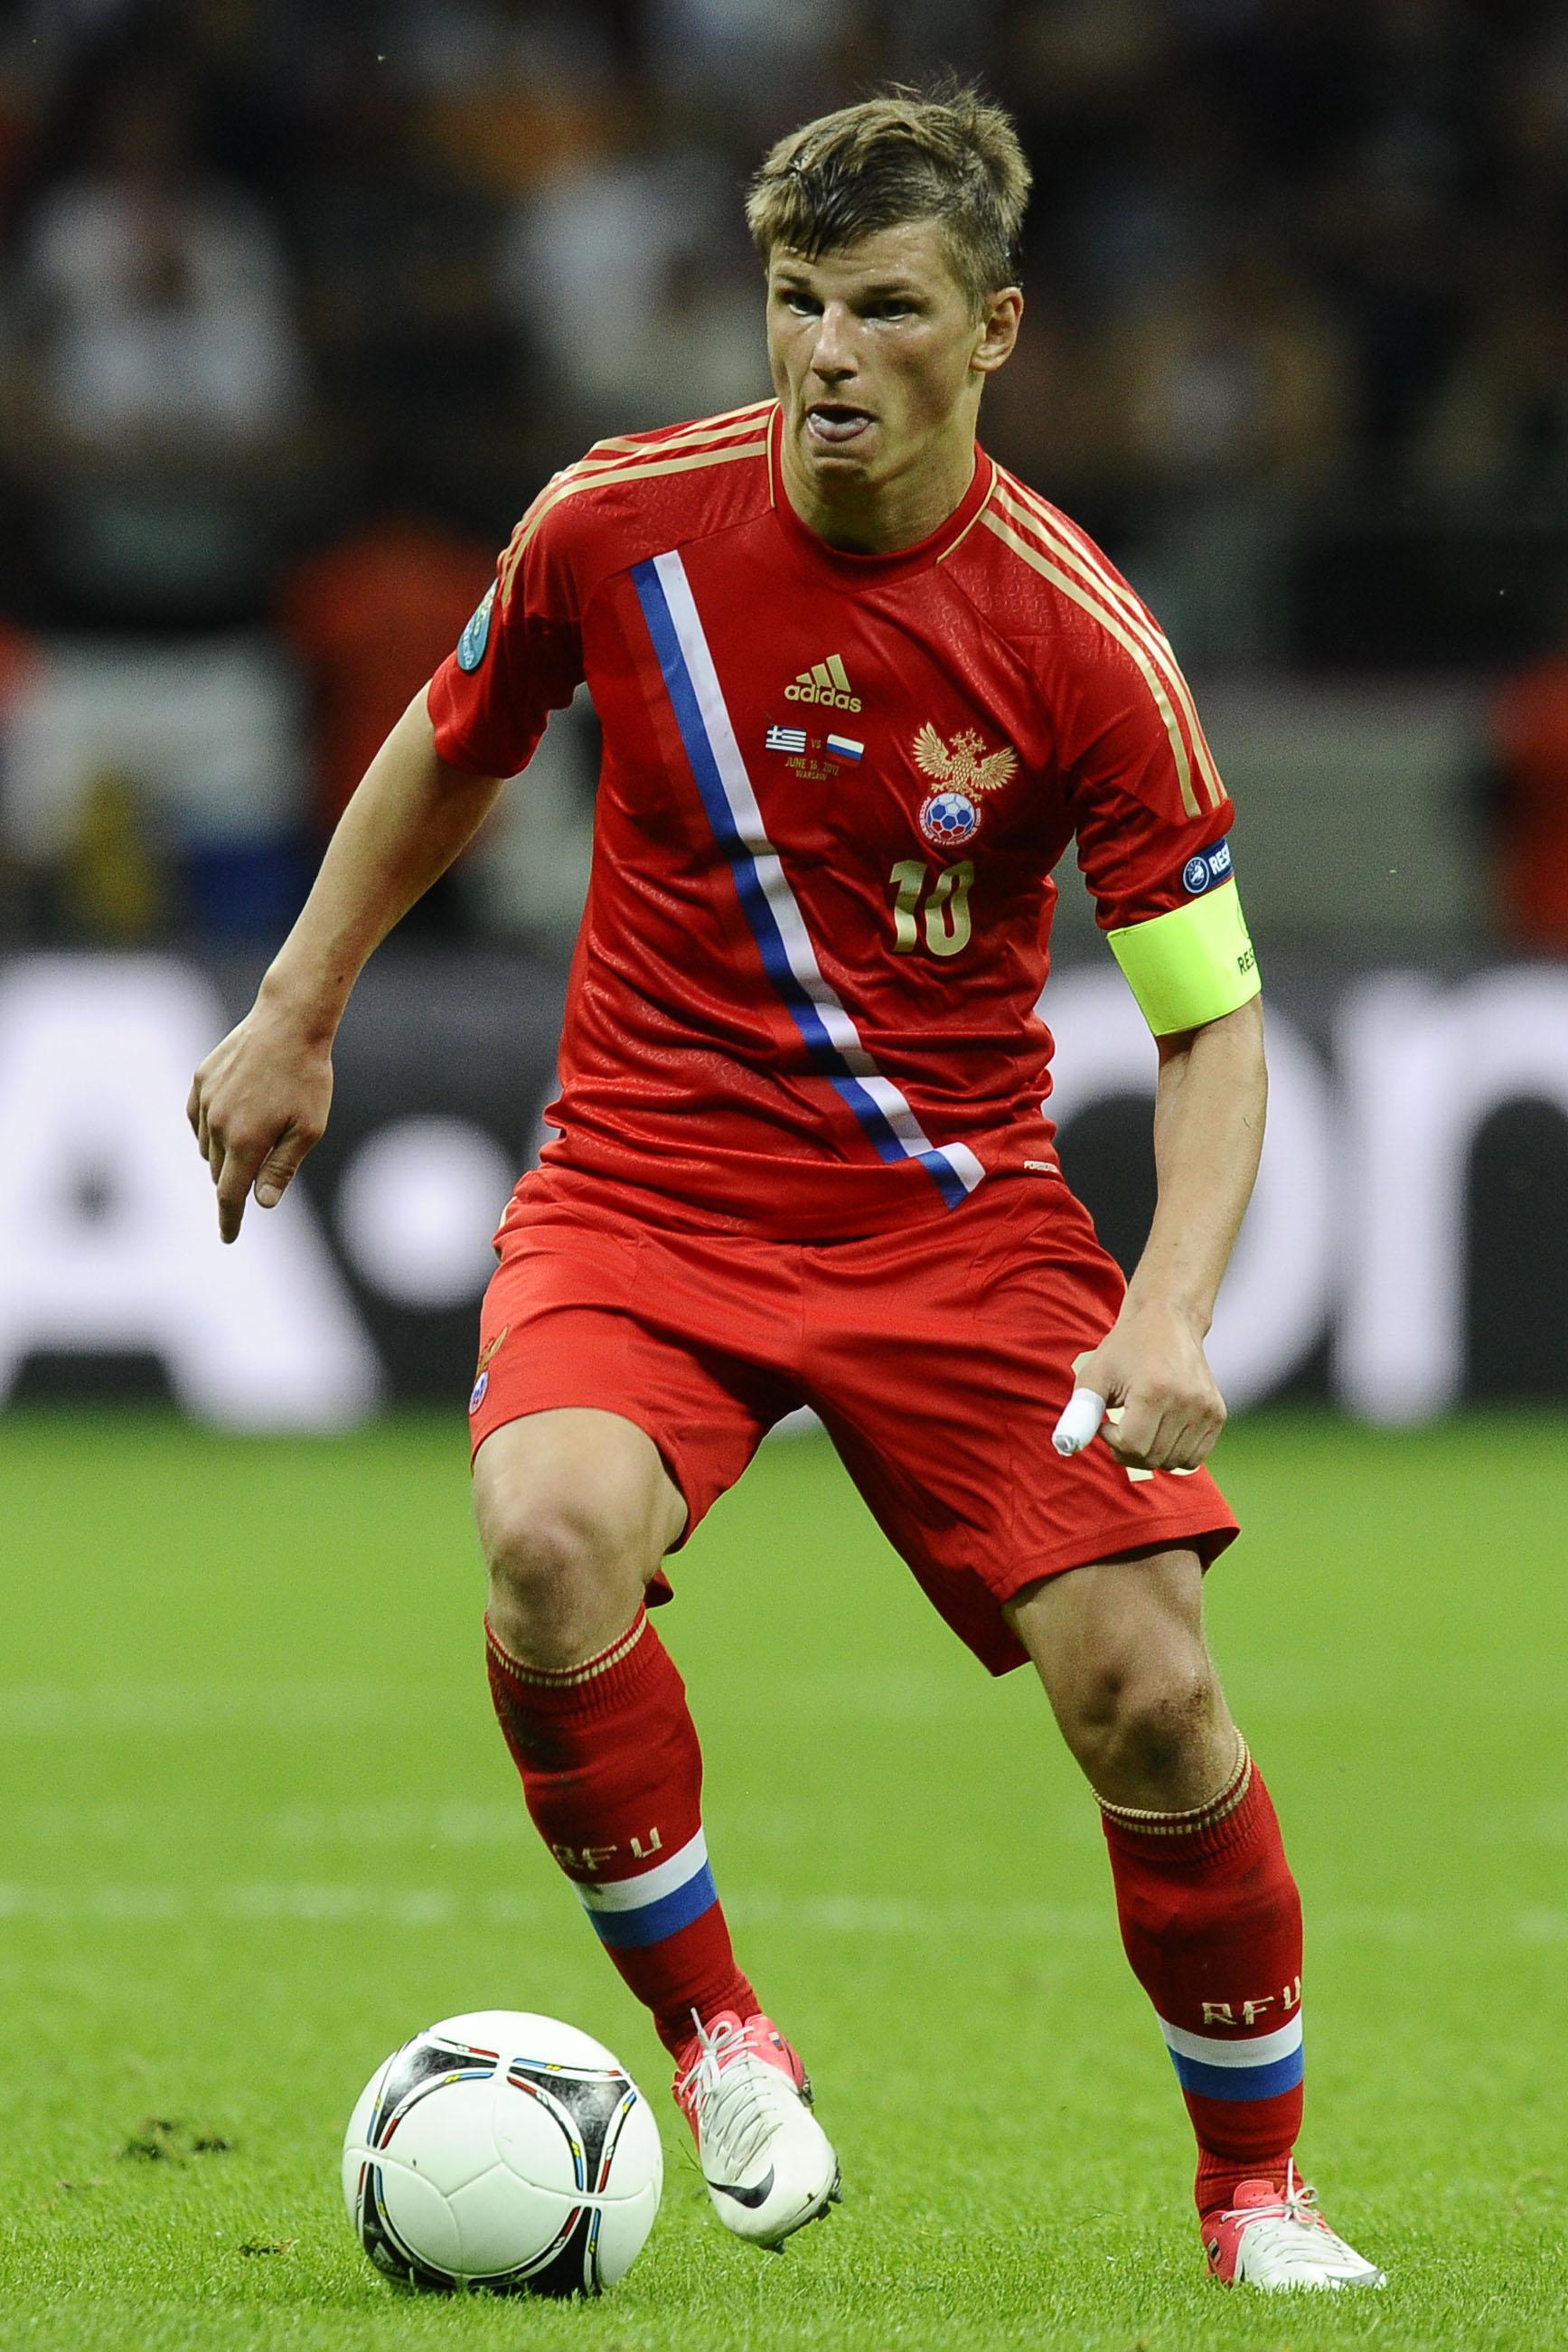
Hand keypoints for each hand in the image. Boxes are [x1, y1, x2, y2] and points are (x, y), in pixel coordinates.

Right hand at [186, 1000, 333, 1242]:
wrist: (289, 1022)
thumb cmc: (308, 1078)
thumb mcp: (308, 1129)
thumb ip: (282, 1168)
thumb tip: (261, 1203)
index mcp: (246, 1142)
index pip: (230, 1195)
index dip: (229, 1220)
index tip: (228, 1237)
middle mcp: (218, 1125)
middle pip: (220, 1173)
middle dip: (235, 1182)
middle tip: (260, 1171)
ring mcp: (205, 1101)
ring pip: (208, 1147)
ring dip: (225, 1154)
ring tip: (257, 1131)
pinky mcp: (200, 1080)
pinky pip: (197, 1118)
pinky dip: (211, 1128)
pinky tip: (233, 1118)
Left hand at [1067, 1298, 1225, 1471]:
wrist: (1169, 1321)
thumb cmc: (1126, 1348)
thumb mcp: (1094, 1374)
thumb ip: (1081, 1413)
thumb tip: (1066, 1446)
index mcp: (1154, 1391)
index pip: (1132, 1446)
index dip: (1112, 1440)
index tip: (1107, 1421)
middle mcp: (1186, 1402)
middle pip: (1153, 1457)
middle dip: (1129, 1449)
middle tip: (1121, 1425)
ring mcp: (1206, 1409)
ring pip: (1173, 1462)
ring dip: (1151, 1453)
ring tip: (1141, 1426)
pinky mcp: (1217, 1414)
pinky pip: (1194, 1457)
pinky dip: (1174, 1453)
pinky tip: (1161, 1431)